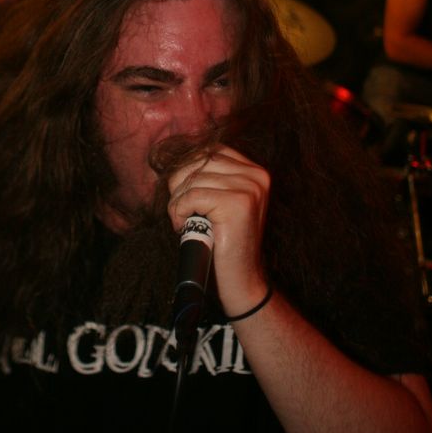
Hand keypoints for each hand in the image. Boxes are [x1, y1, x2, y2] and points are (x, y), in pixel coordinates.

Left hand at [167, 145, 269, 315]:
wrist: (241, 281)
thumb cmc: (223, 241)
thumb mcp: (221, 201)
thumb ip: (210, 178)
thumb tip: (175, 161)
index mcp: (255, 171)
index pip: (211, 151)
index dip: (188, 168)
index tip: (183, 193)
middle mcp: (256, 175)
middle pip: (199, 161)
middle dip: (178, 184)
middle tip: (179, 210)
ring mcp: (249, 188)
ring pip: (192, 180)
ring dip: (177, 202)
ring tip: (182, 222)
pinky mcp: (238, 204)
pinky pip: (191, 197)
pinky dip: (179, 212)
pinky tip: (183, 227)